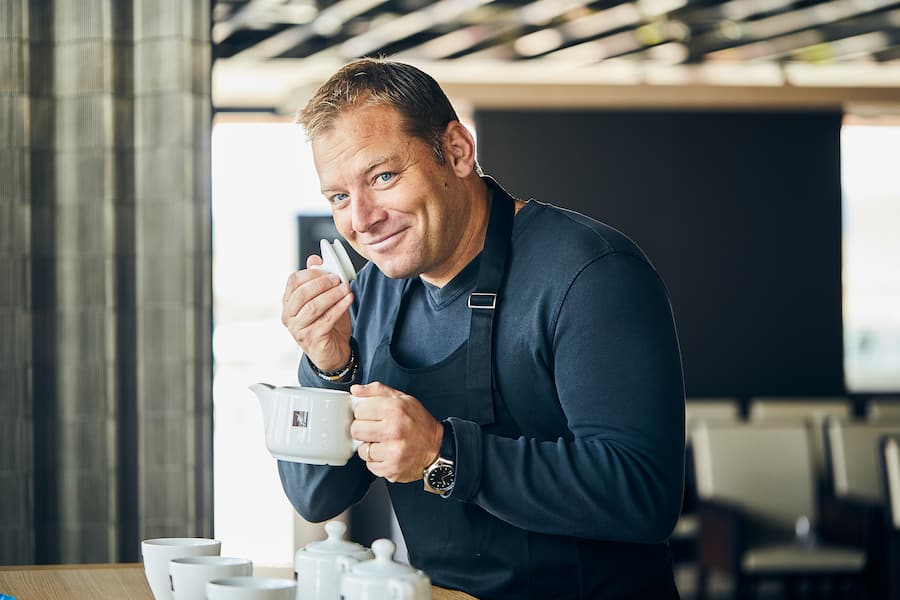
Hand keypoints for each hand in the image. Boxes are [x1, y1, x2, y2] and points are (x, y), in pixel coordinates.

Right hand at [281, 255, 353, 370]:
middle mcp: (289, 317)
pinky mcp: (311, 339)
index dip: (311, 274)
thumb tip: (314, 259)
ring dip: (332, 295)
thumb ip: (318, 281)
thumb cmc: (327, 325)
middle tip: (338, 278)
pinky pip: (326, 319)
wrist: (333, 354)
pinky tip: (348, 300)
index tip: (329, 270)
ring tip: (346, 288)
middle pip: (302, 293)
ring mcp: (298, 329)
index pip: (293, 282)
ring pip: (313, 306)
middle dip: (322, 283)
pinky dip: (339, 307)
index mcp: (288, 304)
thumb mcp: (323, 300)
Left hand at [350, 382, 442, 482]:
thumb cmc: (419, 423)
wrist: (437, 448)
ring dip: (369, 447)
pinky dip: (376, 460)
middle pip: (356, 430)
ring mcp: (392, 451)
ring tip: (383, 442)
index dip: (363, 412)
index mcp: (394, 409)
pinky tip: (387, 453)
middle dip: (363, 429)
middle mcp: (393, 430)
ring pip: (361, 449)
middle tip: (375, 429)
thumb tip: (356, 390)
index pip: (359, 410)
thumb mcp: (403, 398)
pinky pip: (370, 465)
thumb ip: (377, 391)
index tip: (371, 415)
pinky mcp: (391, 468)